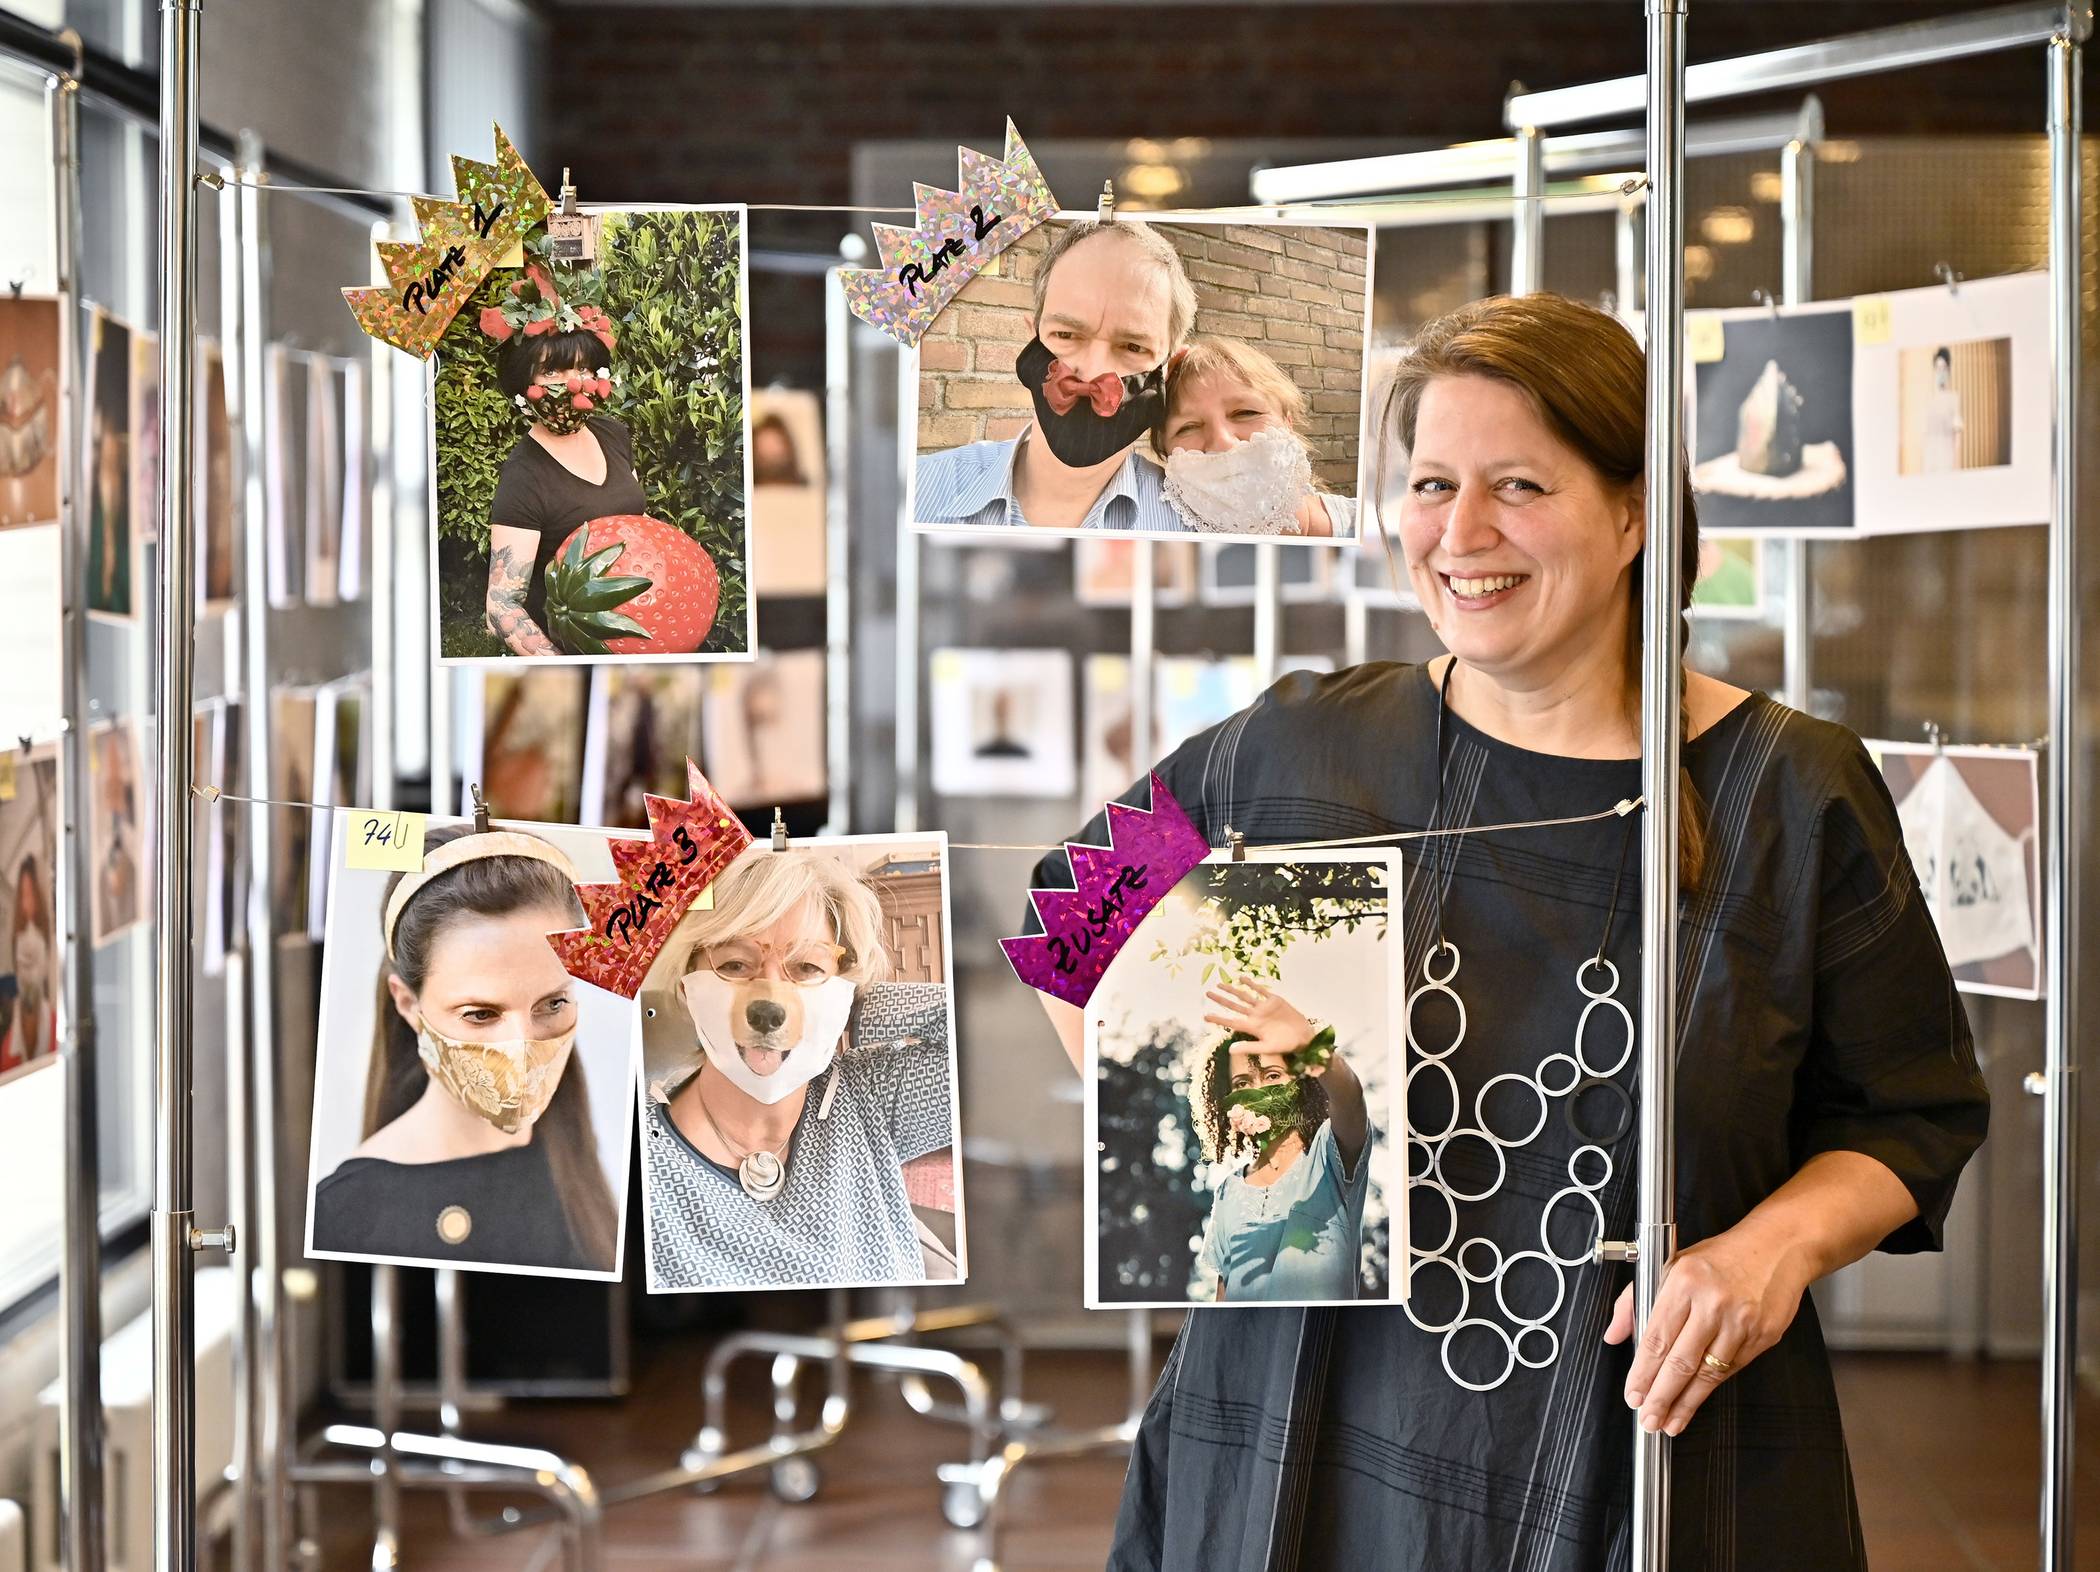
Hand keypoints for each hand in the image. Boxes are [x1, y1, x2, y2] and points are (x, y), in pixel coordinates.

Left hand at [1202, 977, 1317, 1066]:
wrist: (1304, 1036)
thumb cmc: (1286, 1045)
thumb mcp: (1267, 1048)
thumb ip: (1249, 1047)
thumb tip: (1230, 1051)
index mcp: (1252, 1028)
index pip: (1231, 1022)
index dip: (1218, 1019)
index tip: (1205, 1016)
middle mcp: (1255, 1016)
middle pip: (1234, 1006)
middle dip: (1221, 999)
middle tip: (1207, 993)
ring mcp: (1264, 1008)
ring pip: (1244, 997)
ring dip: (1232, 990)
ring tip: (1220, 984)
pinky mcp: (1274, 1000)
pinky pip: (1260, 990)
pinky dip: (1251, 984)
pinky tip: (1242, 978)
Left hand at [1603, 1217, 1814, 1435]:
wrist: (1777, 1247)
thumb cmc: (1721, 1257)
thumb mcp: (1670, 1266)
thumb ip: (1635, 1300)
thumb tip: (1616, 1335)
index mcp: (1684, 1282)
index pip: (1656, 1337)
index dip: (1642, 1372)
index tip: (1633, 1393)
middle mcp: (1712, 1303)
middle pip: (1680, 1361)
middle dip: (1660, 1396)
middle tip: (1648, 1418)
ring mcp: (1741, 1322)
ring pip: (1707, 1373)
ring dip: (1686, 1402)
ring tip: (1669, 1421)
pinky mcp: (1763, 1336)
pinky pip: (1730, 1369)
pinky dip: (1710, 1389)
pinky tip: (1696, 1402)